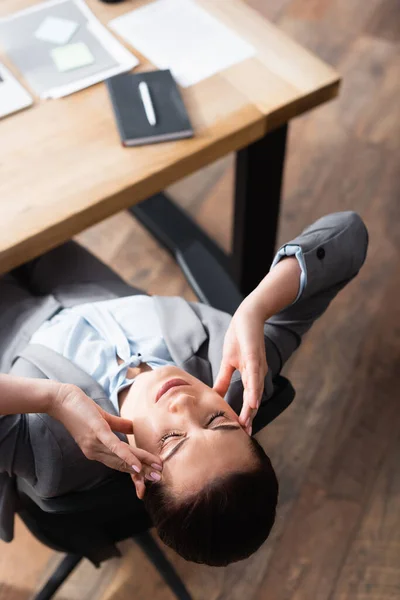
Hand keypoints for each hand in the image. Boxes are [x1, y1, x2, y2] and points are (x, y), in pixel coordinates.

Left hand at [48, 384, 161, 487]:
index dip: (135, 472)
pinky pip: (114, 447)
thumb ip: (119, 425)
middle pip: (122, 465)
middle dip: (142, 473)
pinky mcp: (97, 432)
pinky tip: (137, 466)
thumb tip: (134, 428)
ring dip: (141, 464)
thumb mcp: (103, 419)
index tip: (149, 478)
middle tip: (158, 478)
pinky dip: (126, 457)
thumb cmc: (80, 408)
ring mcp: (95, 443)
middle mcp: (94, 452)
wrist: (60, 400)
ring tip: (155, 470)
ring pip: (122, 457)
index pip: (119, 464)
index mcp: (96, 450)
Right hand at [213, 299, 267, 434]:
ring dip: (251, 408)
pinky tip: (252, 401)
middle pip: (254, 400)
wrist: (248, 316)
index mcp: (252, 376)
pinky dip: (254, 389)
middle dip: (250, 418)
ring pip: (255, 390)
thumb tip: (214, 395)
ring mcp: (257, 365)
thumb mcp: (229, 362)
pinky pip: (254, 375)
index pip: (248, 400)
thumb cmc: (239, 337)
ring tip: (246, 424)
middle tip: (245, 436)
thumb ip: (223, 380)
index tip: (240, 433)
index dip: (245, 416)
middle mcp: (258, 374)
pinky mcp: (254, 356)